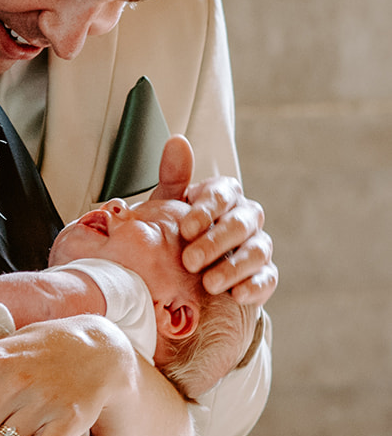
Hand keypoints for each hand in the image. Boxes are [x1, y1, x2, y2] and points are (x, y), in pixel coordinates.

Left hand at [153, 135, 276, 306]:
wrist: (182, 274)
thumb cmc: (176, 234)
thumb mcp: (167, 207)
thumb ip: (173, 176)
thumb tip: (177, 141)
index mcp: (223, 195)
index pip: (223, 194)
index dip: (206, 210)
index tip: (186, 228)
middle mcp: (245, 216)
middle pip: (241, 223)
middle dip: (216, 242)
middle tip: (190, 261)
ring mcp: (257, 245)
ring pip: (257, 250)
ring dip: (234, 266)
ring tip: (209, 283)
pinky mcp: (263, 275)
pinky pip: (268, 278)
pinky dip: (255, 286)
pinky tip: (237, 294)